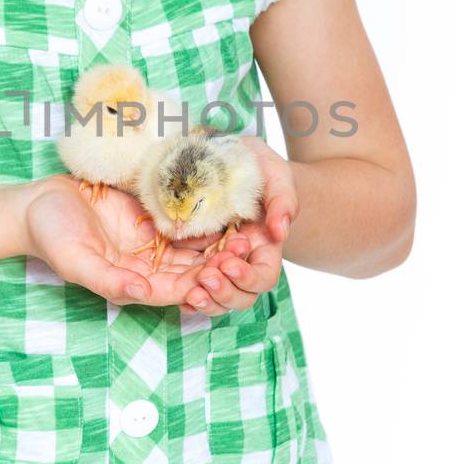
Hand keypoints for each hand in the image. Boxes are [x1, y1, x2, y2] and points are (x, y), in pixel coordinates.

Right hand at [23, 176, 253, 307]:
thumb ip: (108, 281)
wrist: (38, 202)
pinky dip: (205, 218)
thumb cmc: (51, 235)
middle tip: (245, 249)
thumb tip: (142, 294)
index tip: (224, 272)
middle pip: (192, 270)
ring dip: (219, 243)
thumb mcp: (75, 262)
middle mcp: (146, 267)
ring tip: (245, 230)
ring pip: (193, 248)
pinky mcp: (150, 216)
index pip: (176, 290)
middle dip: (219, 263)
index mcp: (132, 284)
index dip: (202, 284)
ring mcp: (150, 242)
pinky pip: (184, 220)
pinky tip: (228, 208)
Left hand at [182, 136, 298, 314]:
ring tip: (192, 293)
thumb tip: (281, 231)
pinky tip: (181, 300)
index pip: (264, 276)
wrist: (228, 162)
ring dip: (207, 300)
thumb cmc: (259, 168)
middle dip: (225, 292)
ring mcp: (216, 262)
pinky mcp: (194, 258)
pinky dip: (188, 297)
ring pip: (217, 298)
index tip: (229, 263)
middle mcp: (241, 261)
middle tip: (206, 276)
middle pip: (242, 296)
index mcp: (264, 247)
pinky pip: (193, 286)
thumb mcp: (275, 175)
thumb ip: (282, 200)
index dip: (248, 277)